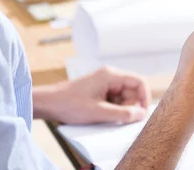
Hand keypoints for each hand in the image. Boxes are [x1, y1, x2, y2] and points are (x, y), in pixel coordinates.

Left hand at [33, 67, 150, 124]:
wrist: (49, 103)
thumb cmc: (69, 103)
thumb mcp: (98, 112)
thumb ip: (122, 114)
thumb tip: (141, 114)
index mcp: (111, 75)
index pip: (139, 82)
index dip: (144, 97)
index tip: (142, 113)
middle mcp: (110, 77)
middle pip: (132, 91)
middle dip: (130, 106)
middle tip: (119, 118)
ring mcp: (105, 84)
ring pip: (124, 98)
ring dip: (120, 109)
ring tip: (106, 116)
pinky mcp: (100, 92)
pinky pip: (115, 101)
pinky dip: (113, 110)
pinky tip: (102, 115)